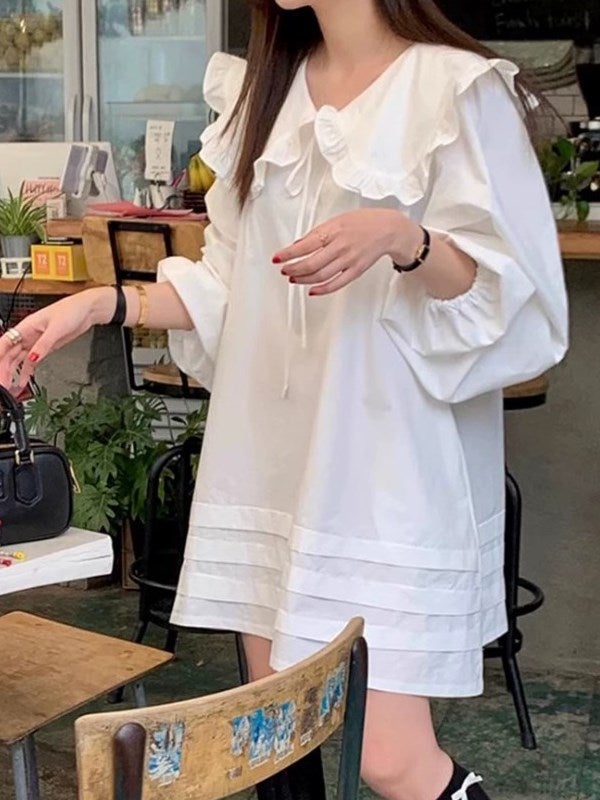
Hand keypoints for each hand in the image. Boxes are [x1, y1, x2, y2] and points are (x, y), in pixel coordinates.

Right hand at [0, 287, 115, 395]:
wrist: (85, 311)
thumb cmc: (70, 311)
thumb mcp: (56, 328)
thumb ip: (43, 344)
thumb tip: (33, 357)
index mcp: (26, 326)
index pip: (5, 342)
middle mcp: (28, 334)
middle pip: (9, 354)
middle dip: (4, 369)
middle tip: (3, 384)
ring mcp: (35, 341)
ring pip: (18, 359)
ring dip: (12, 372)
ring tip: (9, 386)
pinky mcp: (45, 347)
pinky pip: (31, 361)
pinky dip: (26, 372)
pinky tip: (23, 381)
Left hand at [272, 209, 421, 295]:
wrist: (389, 229)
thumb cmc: (364, 222)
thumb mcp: (337, 220)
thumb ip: (318, 233)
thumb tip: (299, 244)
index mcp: (333, 231)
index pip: (305, 245)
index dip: (288, 254)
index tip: (277, 258)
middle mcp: (340, 246)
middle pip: (311, 264)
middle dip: (293, 269)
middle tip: (284, 269)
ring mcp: (348, 260)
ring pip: (320, 275)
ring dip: (304, 279)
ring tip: (294, 278)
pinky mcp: (355, 271)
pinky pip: (336, 284)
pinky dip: (322, 290)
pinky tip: (312, 291)